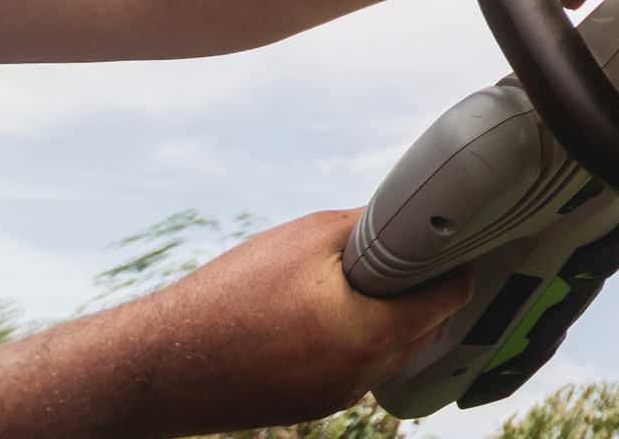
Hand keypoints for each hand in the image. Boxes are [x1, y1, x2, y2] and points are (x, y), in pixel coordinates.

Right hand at [0, 210, 471, 437]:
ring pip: (393, 349)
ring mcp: (337, 396)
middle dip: (429, 287)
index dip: (459, 261)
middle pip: (429, 327)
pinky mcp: (310, 403)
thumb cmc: (230, 296)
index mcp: (375, 336)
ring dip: (395, 313)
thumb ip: (374, 227)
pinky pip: (356, 364)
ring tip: (372, 273)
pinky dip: (359, 335)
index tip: (459, 235)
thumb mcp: (311, 237)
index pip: (451, 297)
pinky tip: (333, 306)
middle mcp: (364, 376)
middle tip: (419, 248)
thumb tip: (413, 214)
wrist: (159, 365)